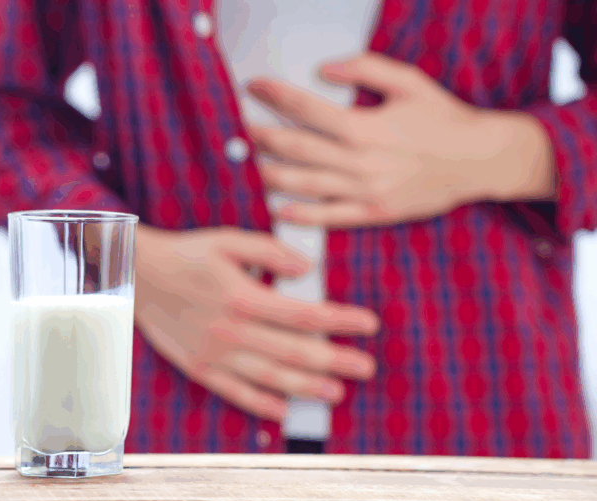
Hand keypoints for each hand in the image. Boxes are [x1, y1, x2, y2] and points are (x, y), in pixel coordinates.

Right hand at [133, 224, 379, 420]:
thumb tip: (308, 269)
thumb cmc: (187, 254)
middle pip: (295, 352)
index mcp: (244, 297)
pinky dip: (260, 403)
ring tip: (337, 393)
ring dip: (307, 387)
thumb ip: (270, 253)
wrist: (139, 276)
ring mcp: (216, 354)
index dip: (341, 321)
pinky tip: (283, 410)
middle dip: (336, 361)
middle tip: (366, 367)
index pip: (305, 315)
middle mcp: (233, 331)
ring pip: (270, 377)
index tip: (368, 325)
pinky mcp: (200, 367)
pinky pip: (235, 391)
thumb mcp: (228, 240)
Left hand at [246, 52, 554, 227]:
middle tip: (234, 129)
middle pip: (296, 148)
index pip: (306, 108)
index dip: (275, 96)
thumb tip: (325, 67)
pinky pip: (330, 217)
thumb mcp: (409, 82)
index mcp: (363, 125)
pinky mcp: (373, 211)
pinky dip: (302, 215)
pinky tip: (278, 209)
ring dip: (270, 175)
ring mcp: (364, 189)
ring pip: (305, 184)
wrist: (479, 161)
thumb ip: (365, 69)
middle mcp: (358, 160)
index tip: (253, 86)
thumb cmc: (443, 119)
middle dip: (260, 136)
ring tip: (244, 166)